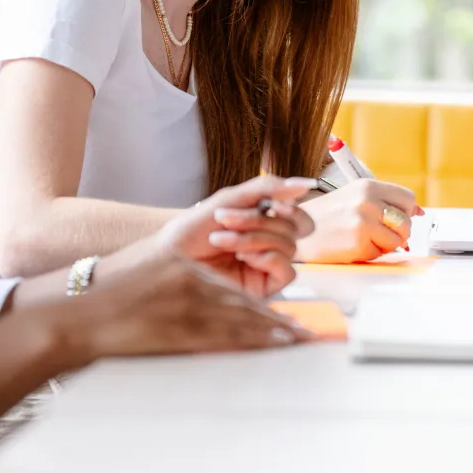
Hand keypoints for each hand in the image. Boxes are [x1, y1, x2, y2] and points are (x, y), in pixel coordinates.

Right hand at [53, 255, 312, 365]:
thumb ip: (179, 289)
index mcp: (181, 266)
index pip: (230, 286)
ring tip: (296, 340)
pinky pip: (224, 335)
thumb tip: (208, 306)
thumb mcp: (148, 283)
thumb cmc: (106, 305)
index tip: (281, 314)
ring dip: (271, 331)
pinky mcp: (178, 327)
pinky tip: (270, 345)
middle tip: (301, 330)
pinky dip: (251, 340)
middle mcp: (189, 279)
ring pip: (239, 317)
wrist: (75, 317)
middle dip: (274, 318)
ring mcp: (185, 303)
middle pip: (241, 301)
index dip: (259, 303)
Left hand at [119, 175, 316, 296]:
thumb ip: (267, 189)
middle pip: (295, 229)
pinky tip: (242, 257)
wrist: (168, 257)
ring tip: (222, 239)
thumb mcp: (230, 199)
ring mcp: (268, 267)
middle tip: (227, 219)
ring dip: (254, 237)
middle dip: (260, 221)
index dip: (292, 208)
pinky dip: (267, 258)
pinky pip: (288, 271)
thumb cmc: (193, 229)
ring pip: (290, 247)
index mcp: (265, 223)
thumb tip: (304, 184)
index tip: (270, 204)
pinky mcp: (264, 288)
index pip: (298, 216)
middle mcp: (270, 244)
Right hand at [296, 179, 422, 263]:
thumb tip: (418, 211)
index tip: (395, 220)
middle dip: (397, 233)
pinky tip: (352, 246)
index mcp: (368, 186)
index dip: (404, 213)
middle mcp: (368, 200)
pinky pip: (381, 254)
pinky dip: (370, 254)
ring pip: (398, 240)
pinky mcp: (358, 242)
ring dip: (384, 245)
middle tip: (377, 234)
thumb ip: (384, 202)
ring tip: (362, 239)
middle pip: (406, 222)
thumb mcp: (354, 198)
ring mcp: (363, 221)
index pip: (408, 199)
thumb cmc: (325, 217)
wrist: (294, 232)